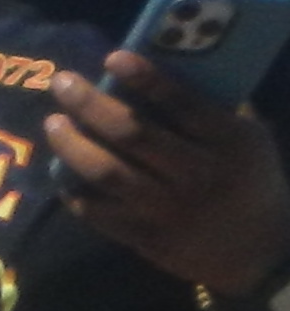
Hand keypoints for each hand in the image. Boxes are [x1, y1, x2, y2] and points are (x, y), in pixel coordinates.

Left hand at [46, 54, 289, 296]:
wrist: (258, 253)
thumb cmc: (249, 180)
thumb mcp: (248, 139)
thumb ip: (212, 109)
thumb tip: (159, 70)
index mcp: (228, 142)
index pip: (183, 104)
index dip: (145, 79)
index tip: (112, 57)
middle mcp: (196, 174)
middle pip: (132, 134)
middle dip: (91, 105)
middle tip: (62, 82)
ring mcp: (168, 210)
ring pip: (107, 173)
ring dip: (72, 145)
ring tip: (53, 122)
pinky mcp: (146, 238)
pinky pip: (99, 212)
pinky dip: (75, 191)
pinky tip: (60, 172)